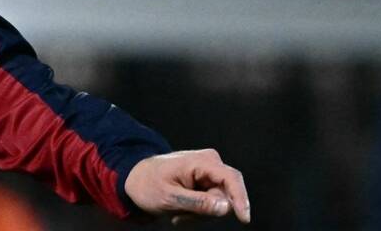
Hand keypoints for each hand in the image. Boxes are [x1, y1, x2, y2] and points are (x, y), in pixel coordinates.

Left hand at [123, 149, 249, 224]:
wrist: (136, 179)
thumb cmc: (148, 185)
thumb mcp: (170, 198)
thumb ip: (198, 203)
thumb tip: (226, 207)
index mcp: (201, 161)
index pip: (231, 178)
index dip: (241, 198)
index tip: (244, 218)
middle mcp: (210, 162)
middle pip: (225, 195)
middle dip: (207, 211)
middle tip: (181, 215)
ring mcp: (210, 171)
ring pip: (220, 203)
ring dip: (200, 213)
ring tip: (178, 211)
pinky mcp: (208, 181)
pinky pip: (213, 203)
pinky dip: (198, 211)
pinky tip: (181, 209)